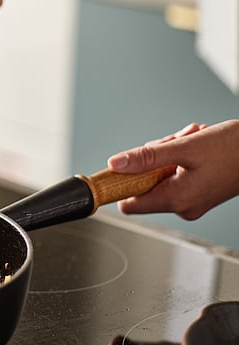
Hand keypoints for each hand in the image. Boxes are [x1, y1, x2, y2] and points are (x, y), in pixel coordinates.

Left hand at [107, 120, 238, 219]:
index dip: (121, 184)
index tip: (121, 166)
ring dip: (170, 152)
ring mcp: (191, 200)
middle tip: (174, 142)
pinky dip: (180, 156)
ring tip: (191, 139)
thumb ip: (146, 157)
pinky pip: (175, 172)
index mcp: (177, 200)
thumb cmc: (234, 149)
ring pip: (160, 173)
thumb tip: (116, 164)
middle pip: (145, 182)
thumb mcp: (185, 148)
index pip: (130, 203)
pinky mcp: (198, 191)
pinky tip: (195, 143)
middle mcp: (183, 206)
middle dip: (154, 157)